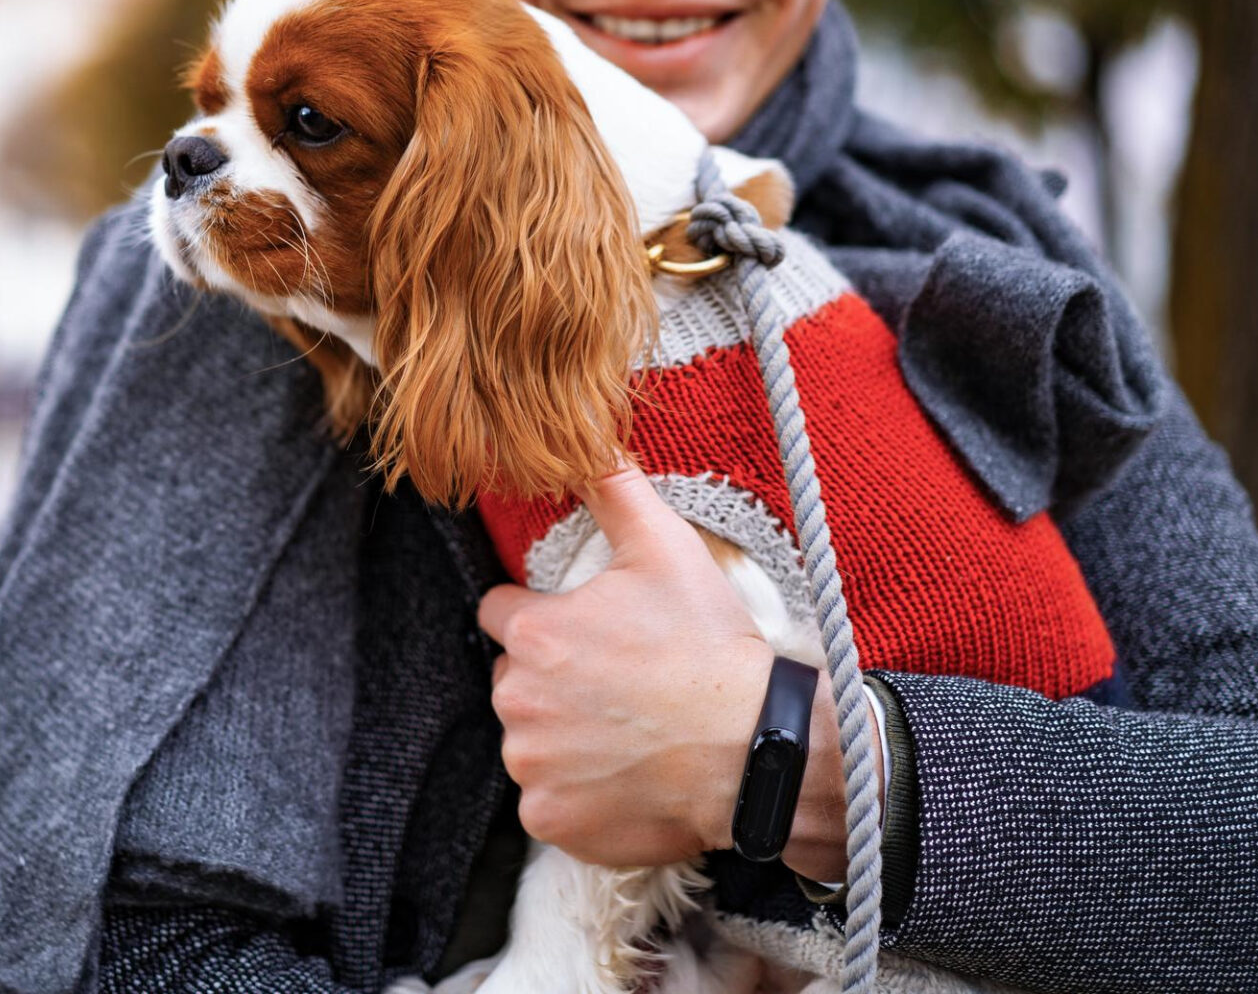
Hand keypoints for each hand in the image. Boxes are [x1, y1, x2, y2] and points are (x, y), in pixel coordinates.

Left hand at [477, 461, 859, 879]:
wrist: (757, 749)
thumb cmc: (710, 649)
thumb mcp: (667, 551)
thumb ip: (614, 491)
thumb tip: (586, 439)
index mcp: (535, 635)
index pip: (501, 614)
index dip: (539, 617)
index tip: (581, 630)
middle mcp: (518, 702)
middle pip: (514, 680)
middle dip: (550, 679)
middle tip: (615, 683)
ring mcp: (532, 766)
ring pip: (529, 741)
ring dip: (562, 736)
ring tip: (626, 730)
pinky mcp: (551, 819)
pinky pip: (547, 800)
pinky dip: (576, 793)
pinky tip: (624, 774)